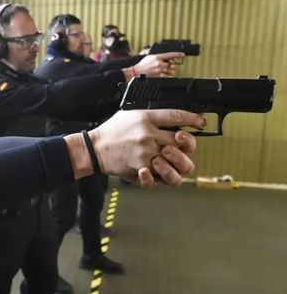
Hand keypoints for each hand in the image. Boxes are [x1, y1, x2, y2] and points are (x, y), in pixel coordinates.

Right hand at [88, 110, 203, 187]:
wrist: (94, 148)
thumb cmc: (112, 131)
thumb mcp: (131, 114)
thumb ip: (153, 116)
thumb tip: (176, 118)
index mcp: (146, 118)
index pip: (177, 116)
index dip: (194, 119)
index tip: (201, 121)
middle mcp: (148, 135)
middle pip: (184, 141)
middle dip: (189, 144)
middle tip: (183, 145)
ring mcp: (146, 154)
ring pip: (178, 163)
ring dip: (179, 162)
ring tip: (169, 159)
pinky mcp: (140, 169)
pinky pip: (159, 179)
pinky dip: (158, 178)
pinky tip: (152, 171)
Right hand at [129, 52, 182, 77]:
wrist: (136, 72)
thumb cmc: (142, 65)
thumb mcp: (149, 57)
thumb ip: (158, 57)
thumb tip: (166, 58)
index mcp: (157, 57)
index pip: (170, 54)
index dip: (178, 54)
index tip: (182, 55)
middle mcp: (159, 63)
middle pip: (172, 64)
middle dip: (172, 66)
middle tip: (168, 67)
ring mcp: (160, 70)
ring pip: (171, 71)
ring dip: (170, 72)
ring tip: (165, 72)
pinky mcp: (159, 76)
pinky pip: (169, 77)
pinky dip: (169, 77)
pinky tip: (166, 76)